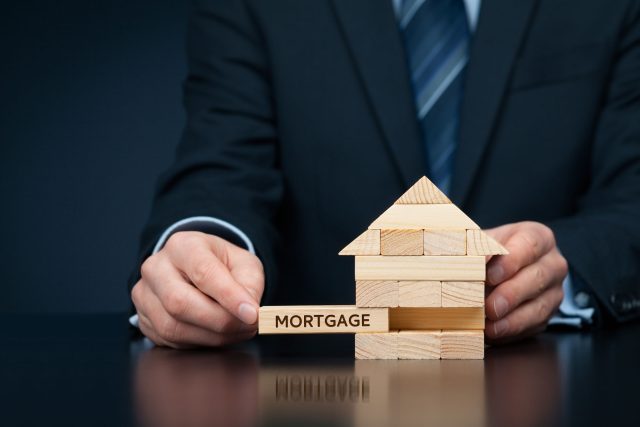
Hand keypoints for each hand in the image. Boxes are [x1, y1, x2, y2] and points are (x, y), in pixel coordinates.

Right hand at [131, 231, 263, 347]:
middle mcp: (156, 267)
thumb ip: (249, 286)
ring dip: (212, 337)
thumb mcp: (244, 264)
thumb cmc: (221, 265)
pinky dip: (199, 343)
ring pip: (173, 327)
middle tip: (248, 326)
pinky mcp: (143, 318)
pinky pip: (169, 341)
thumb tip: (249, 314)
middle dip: (220, 321)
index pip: (203, 273)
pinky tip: (217, 334)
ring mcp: (145, 294)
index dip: (229, 297)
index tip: (252, 314)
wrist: (195, 269)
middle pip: (180, 303)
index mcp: (183, 246)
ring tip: (237, 331)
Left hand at [483, 222, 566, 342]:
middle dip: (511, 294)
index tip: (489, 275)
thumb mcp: (481, 241)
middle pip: (538, 277)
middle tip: (490, 306)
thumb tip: (462, 259)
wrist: (496, 270)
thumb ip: (475, 247)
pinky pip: (536, 324)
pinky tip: (496, 332)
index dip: (510, 261)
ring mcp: (553, 290)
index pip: (530, 244)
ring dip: (513, 319)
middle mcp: (552, 263)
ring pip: (540, 305)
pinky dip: (514, 330)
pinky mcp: (548, 313)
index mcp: (538, 237)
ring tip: (491, 326)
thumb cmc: (488, 252)